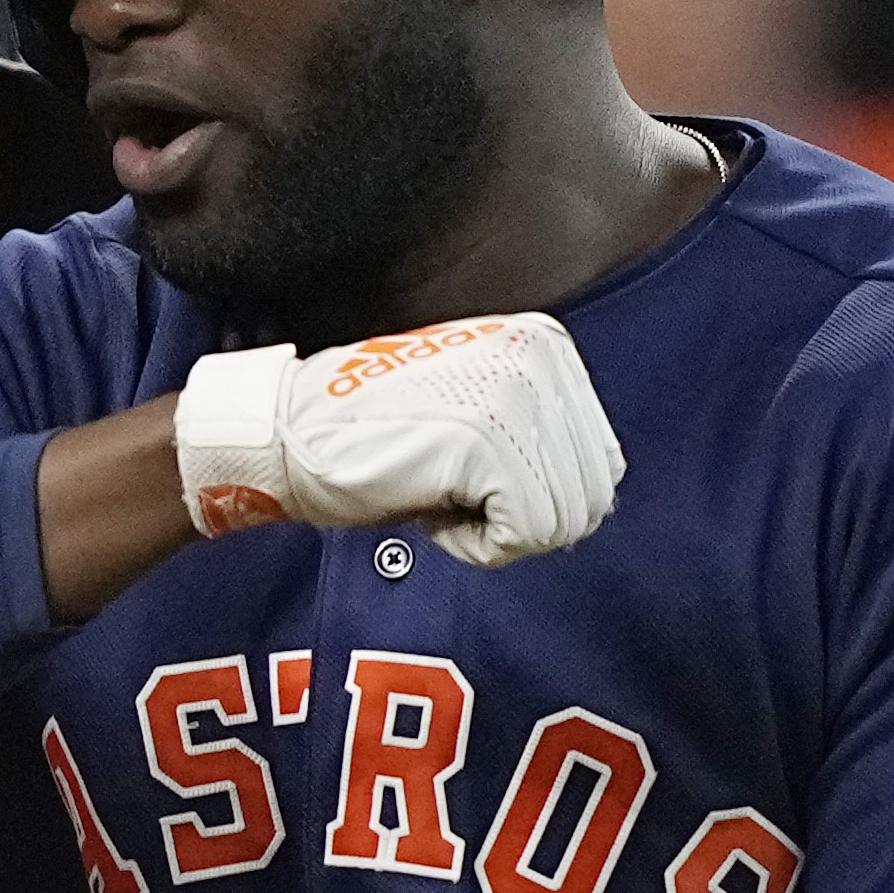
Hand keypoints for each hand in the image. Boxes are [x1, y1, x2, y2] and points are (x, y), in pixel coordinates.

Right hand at [174, 316, 622, 566]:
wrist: (293, 434)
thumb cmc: (376, 438)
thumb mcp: (479, 411)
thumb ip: (537, 431)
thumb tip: (591, 492)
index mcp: (546, 345)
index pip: (600, 465)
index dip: (538, 502)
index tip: (472, 482)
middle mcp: (541, 358)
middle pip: (590, 497)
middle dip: (523, 523)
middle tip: (455, 498)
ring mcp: (515, 394)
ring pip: (563, 521)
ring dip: (498, 535)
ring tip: (442, 498)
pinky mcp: (488, 439)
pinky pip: (526, 535)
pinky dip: (478, 547)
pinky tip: (433, 512)